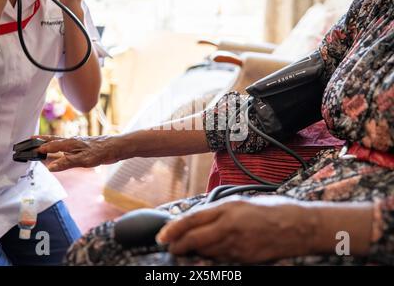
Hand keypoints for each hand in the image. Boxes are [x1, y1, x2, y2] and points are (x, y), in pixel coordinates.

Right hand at [36, 135, 120, 171]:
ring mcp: (78, 144)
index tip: (30, 150)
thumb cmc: (101, 152)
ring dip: (50, 144)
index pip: (51, 145)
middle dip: (42, 140)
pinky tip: (60, 152)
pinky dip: (60, 150)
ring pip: (60, 143)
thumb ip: (66, 163)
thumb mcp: (82, 160)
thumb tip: (50, 167)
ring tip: (41, 144)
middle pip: (54, 140)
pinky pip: (68, 148)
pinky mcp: (83, 148)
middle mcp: (72, 142)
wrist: (115, 148)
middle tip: (31, 139)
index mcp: (70, 143)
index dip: (40, 148)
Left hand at [156, 196, 316, 263]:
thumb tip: (197, 218)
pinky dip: (209, 256)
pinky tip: (207, 253)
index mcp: (228, 209)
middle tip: (170, 246)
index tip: (162, 235)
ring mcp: (237, 246)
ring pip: (205, 252)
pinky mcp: (244, 259)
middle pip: (194, 240)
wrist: (298, 226)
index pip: (193, 220)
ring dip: (192, 251)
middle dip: (178, 245)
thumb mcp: (240, 202)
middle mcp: (230, 228)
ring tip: (186, 248)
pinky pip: (220, 259)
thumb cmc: (271, 209)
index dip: (174, 229)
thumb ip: (218, 210)